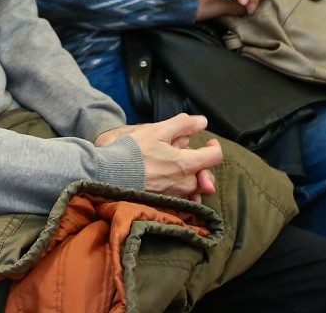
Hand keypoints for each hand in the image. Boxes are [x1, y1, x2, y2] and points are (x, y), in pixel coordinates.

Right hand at [98, 114, 222, 199]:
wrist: (110, 175)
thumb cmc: (133, 151)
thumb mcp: (157, 130)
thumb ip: (183, 125)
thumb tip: (202, 122)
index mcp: (187, 164)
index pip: (216, 156)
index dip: (214, 146)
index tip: (207, 141)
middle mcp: (186, 184)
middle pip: (207, 176)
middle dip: (203, 164)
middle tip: (190, 154)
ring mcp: (176, 196)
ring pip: (195, 188)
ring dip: (193, 178)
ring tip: (179, 168)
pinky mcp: (165, 204)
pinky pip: (183, 198)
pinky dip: (183, 191)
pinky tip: (172, 182)